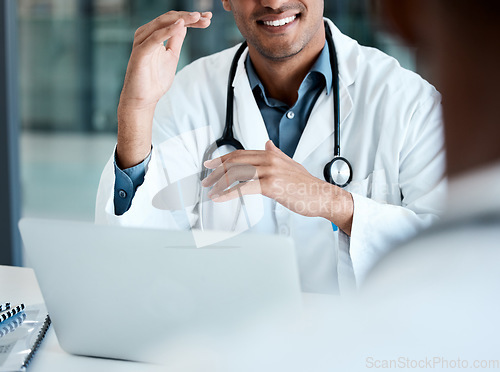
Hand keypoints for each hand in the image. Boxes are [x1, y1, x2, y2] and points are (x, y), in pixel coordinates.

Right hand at [116, 11, 211, 168]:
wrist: (142, 99)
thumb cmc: (154, 80)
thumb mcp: (171, 56)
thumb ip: (176, 40)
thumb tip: (184, 25)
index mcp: (154, 34)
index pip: (174, 20)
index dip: (191, 19)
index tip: (208, 18)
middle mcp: (146, 34)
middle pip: (170, 18)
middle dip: (189, 17)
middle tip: (206, 17)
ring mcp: (142, 42)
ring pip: (162, 23)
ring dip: (181, 19)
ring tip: (196, 17)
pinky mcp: (141, 52)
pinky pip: (155, 38)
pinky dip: (168, 30)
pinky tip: (181, 25)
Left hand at [202, 141, 353, 234]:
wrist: (322, 196)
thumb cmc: (306, 185)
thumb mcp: (291, 164)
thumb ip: (277, 153)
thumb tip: (268, 143)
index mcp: (271, 154)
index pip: (240, 153)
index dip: (222, 159)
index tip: (210, 165)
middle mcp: (269, 160)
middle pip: (235, 161)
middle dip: (217, 171)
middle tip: (206, 180)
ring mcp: (270, 172)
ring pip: (236, 173)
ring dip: (219, 182)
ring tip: (210, 190)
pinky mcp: (271, 186)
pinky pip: (243, 188)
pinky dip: (228, 193)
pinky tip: (219, 197)